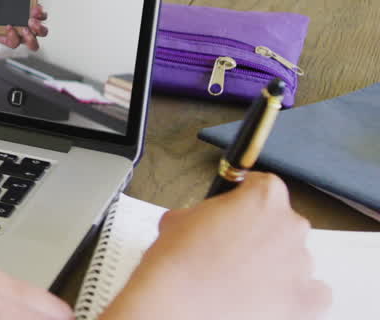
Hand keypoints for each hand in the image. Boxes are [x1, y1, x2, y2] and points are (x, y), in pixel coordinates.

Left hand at [0, 0, 45, 49]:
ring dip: (31, 37)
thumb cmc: (6, 8)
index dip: (41, 14)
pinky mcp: (11, 41)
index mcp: (33, 17)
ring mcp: (22, 37)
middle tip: (32, 20)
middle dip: (39, 27)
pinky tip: (8, 27)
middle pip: (43, 32)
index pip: (42, 17)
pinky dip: (13, 37)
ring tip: (24, 29)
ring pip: (34, 44)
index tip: (36, 8)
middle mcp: (30, 29)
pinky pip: (15, 44)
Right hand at [101, 173, 330, 319]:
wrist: (176, 304)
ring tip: (240, 281)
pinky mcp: (307, 301)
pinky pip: (315, 293)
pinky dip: (296, 294)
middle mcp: (289, 227)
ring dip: (274, 266)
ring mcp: (302, 265)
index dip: (245, 199)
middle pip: (283, 223)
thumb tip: (211, 222)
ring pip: (295, 259)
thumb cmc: (177, 263)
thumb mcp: (179, 218)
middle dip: (260, 234)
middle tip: (230, 250)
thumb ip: (208, 213)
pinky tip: (269, 297)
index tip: (236, 210)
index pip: (265, 186)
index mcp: (263, 198)